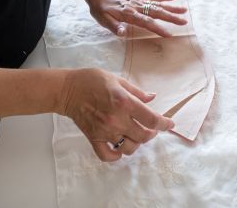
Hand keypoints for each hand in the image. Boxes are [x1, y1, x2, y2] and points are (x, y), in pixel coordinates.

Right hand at [58, 68, 174, 160]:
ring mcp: (105, 131)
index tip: (169, 124)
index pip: (151, 119)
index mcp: (124, 102)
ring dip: (136, 143)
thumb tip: (152, 98)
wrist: (67, 90)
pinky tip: (120, 147)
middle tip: (151, 129)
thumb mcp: (118, 80)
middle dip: (152, 134)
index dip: (164, 124)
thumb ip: (137, 92)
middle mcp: (116, 119)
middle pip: (143, 136)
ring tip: (135, 135)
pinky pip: (108, 155)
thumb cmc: (92, 80)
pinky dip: (116, 156)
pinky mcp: (94, 138)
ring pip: (128, 147)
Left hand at [82, 0, 187, 36]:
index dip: (158, 28)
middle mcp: (136, 6)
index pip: (146, 22)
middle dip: (171, 17)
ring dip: (171, 8)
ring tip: (184, 10)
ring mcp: (139, 1)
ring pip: (157, 4)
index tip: (169, 34)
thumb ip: (114, 26)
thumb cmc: (100, 8)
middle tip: (184, 22)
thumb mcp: (103, 20)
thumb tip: (122, 32)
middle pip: (156, 12)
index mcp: (129, 14)